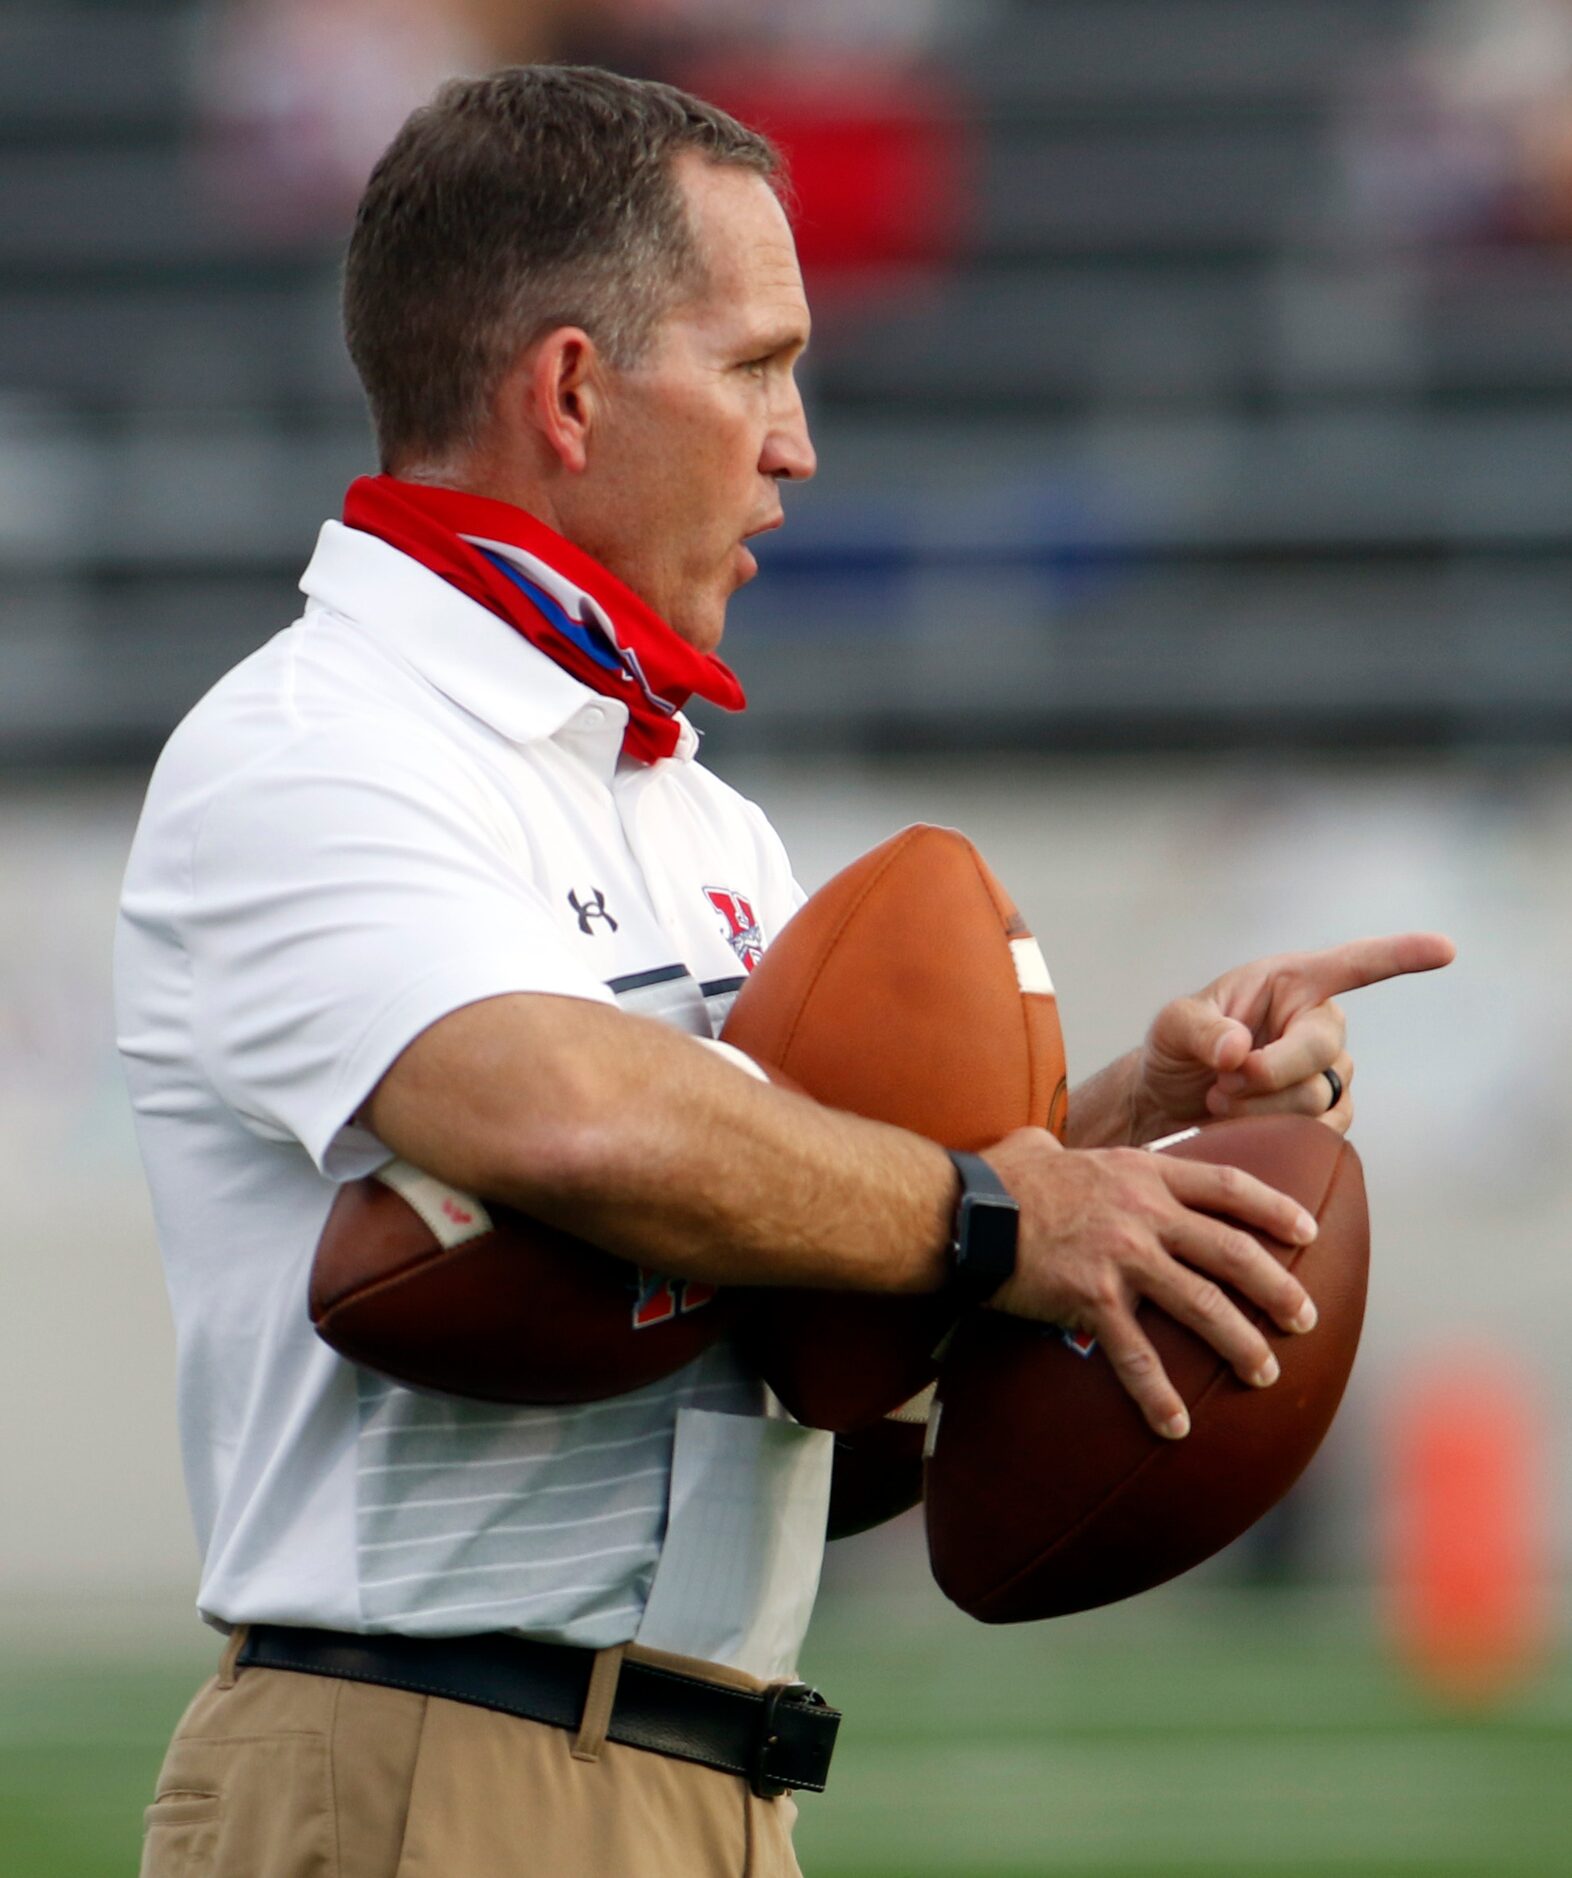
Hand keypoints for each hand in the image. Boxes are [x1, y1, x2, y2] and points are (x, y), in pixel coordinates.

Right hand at [983, 1128, 1321, 1439]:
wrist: (968, 1209)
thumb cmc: (1002, 1178)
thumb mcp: (1048, 1149)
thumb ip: (1069, 1152)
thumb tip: (1046, 1147)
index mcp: (1142, 1173)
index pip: (1227, 1186)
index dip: (1274, 1208)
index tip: (1307, 1229)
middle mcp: (1145, 1213)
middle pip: (1232, 1252)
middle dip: (1277, 1288)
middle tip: (1306, 1318)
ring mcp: (1123, 1257)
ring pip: (1202, 1305)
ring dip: (1241, 1344)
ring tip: (1266, 1373)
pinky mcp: (1093, 1299)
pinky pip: (1136, 1356)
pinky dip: (1159, 1395)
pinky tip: (1176, 1425)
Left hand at [1132, 932, 1455, 1141]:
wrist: (1167, 1107)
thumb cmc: (1174, 1052)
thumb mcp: (1172, 1028)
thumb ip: (1200, 1030)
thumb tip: (1237, 1050)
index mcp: (1290, 983)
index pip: (1354, 965)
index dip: (1400, 956)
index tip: (1445, 949)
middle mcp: (1318, 1024)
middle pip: (1321, 1051)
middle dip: (1266, 1073)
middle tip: (1219, 1083)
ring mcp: (1328, 1073)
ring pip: (1318, 1100)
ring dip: (1261, 1110)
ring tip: (1219, 1103)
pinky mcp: (1326, 1118)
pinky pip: (1321, 1134)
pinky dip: (1277, 1136)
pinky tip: (1243, 1126)